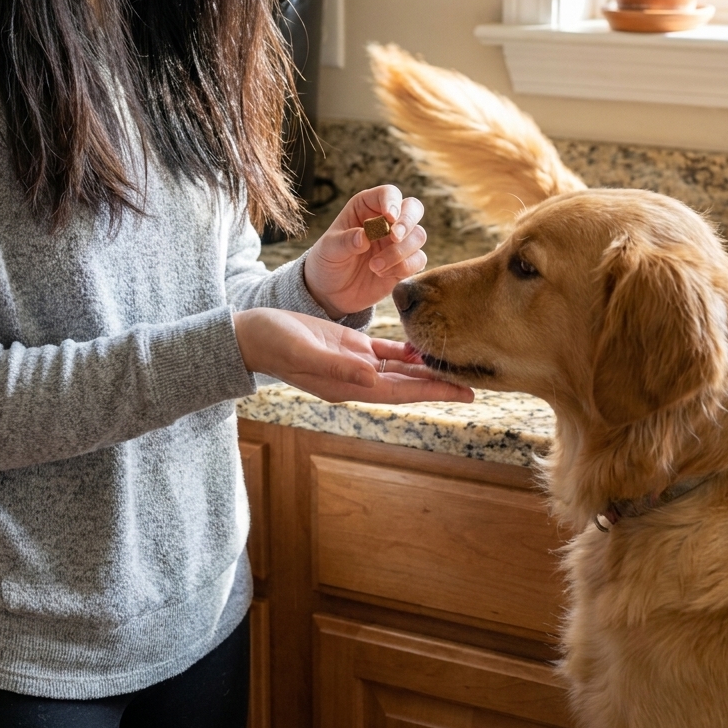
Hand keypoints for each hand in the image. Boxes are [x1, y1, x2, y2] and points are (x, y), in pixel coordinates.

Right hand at [234, 309, 473, 404]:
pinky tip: (424, 344)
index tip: (465, 392)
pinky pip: (386, 350)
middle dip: (439, 382)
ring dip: (426, 367)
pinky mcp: (350, 344)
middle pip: (408, 384)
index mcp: (349, 386)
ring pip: (401, 368)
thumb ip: (338, 367)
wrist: (252, 335)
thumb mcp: (305, 353)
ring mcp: (355, 362)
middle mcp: (357, 378)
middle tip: (475, 379)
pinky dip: (406, 349)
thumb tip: (373, 377)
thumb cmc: (273, 343)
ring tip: (456, 361)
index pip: (400, 392)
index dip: (432, 392)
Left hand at [303, 186, 426, 318]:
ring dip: (399, 252)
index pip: (388, 193)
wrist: (332, 292)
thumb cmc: (328, 262)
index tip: (389, 217)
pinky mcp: (405, 263)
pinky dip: (404, 267)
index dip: (392, 201)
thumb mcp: (329, 250)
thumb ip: (345, 241)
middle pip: (413, 208)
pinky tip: (382, 274)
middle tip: (394, 237)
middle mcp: (386, 221)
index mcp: (366, 207)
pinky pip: (419, 259)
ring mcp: (398, 242)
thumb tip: (363, 237)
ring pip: (418, 235)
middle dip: (407, 222)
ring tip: (374, 266)